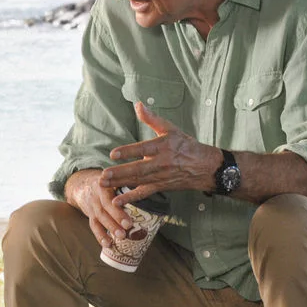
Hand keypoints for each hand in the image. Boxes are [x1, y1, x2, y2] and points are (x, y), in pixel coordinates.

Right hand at [65, 169, 133, 247]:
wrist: (82, 184)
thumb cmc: (107, 183)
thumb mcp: (114, 179)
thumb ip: (127, 184)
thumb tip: (152, 191)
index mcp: (104, 185)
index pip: (110, 197)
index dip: (117, 209)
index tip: (128, 219)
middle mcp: (96, 196)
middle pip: (105, 208)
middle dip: (116, 218)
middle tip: (128, 228)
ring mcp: (92, 206)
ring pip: (99, 218)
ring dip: (110, 229)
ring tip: (120, 238)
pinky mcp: (90, 215)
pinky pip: (94, 226)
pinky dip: (100, 236)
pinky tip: (108, 245)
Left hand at [100, 102, 220, 205]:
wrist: (204, 167)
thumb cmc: (185, 145)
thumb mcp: (170, 129)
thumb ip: (152, 119)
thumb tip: (138, 105)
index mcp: (163, 146)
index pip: (143, 149)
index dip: (128, 152)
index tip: (113, 154)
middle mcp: (161, 163)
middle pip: (138, 169)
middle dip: (120, 172)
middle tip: (104, 174)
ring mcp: (159, 177)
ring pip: (138, 181)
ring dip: (120, 183)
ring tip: (103, 184)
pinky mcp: (159, 186)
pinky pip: (143, 193)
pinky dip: (130, 198)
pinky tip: (117, 201)